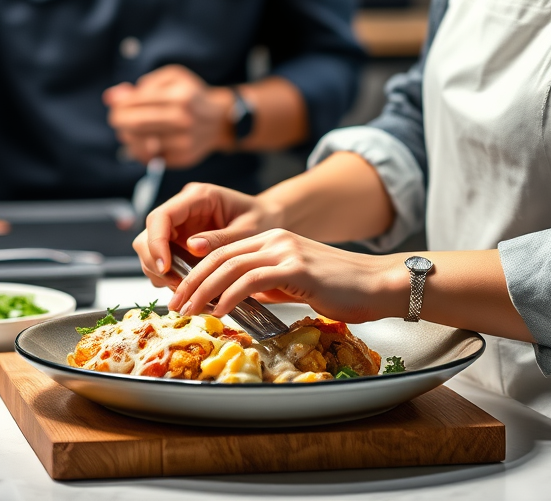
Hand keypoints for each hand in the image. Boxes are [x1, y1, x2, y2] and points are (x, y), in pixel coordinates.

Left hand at [104, 64, 233, 168]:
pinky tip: (141, 141)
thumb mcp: (172, 78)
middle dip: (119, 120)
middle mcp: (184, 120)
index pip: (137, 102)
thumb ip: (143, 85)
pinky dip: (139, 150)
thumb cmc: (191, 95)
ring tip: (128, 129)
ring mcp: (184, 142)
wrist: (220, 120)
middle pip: (136, 124)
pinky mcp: (182, 158)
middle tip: (116, 118)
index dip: (120, 104)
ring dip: (127, 136)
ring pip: (140, 143)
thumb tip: (111, 97)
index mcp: (181, 97)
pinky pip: (150, 158)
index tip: (115, 104)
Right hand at [132, 181, 278, 285]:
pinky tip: (188, 286)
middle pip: (149, 234)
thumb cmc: (262, 219)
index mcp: (199, 197)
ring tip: (185, 289)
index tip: (165, 268)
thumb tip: (192, 247)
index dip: (156, 243)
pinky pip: (164, 259)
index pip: (161, 216)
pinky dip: (170, 276)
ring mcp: (180, 224)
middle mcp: (183, 208)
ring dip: (162, 272)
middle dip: (156, 262)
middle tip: (177, 286)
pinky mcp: (181, 240)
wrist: (269, 219)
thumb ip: (221, 238)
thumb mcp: (248, 230)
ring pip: (151, 249)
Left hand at [168, 229, 408, 325]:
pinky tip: (220, 311)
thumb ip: (266, 283)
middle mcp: (275, 238)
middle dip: (191, 281)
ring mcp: (285, 250)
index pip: (223, 250)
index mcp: (272, 239)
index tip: (180, 290)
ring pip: (230, 266)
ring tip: (189, 310)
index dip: (196, 270)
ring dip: (203, 290)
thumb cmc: (339, 287)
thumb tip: (237, 297)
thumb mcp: (294, 281)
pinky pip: (252, 280)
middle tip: (174, 303)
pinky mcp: (296, 267)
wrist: (376, 283)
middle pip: (219, 256)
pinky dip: (230, 296)